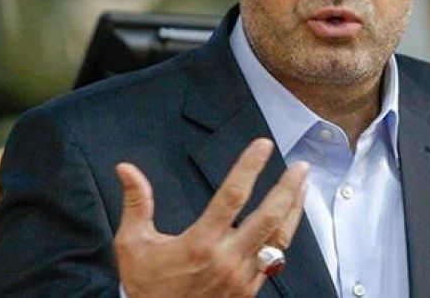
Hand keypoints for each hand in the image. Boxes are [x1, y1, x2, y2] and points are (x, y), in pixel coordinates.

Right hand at [113, 138, 308, 297]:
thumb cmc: (147, 288)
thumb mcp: (132, 245)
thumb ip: (136, 203)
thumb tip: (126, 169)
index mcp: (200, 243)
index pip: (232, 196)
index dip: (249, 167)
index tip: (262, 146)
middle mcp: (227, 259)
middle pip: (268, 217)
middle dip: (287, 188)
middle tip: (300, 166)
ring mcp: (242, 276)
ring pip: (279, 238)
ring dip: (294, 209)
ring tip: (303, 186)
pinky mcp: (249, 290)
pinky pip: (276, 258)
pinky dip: (286, 235)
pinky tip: (290, 220)